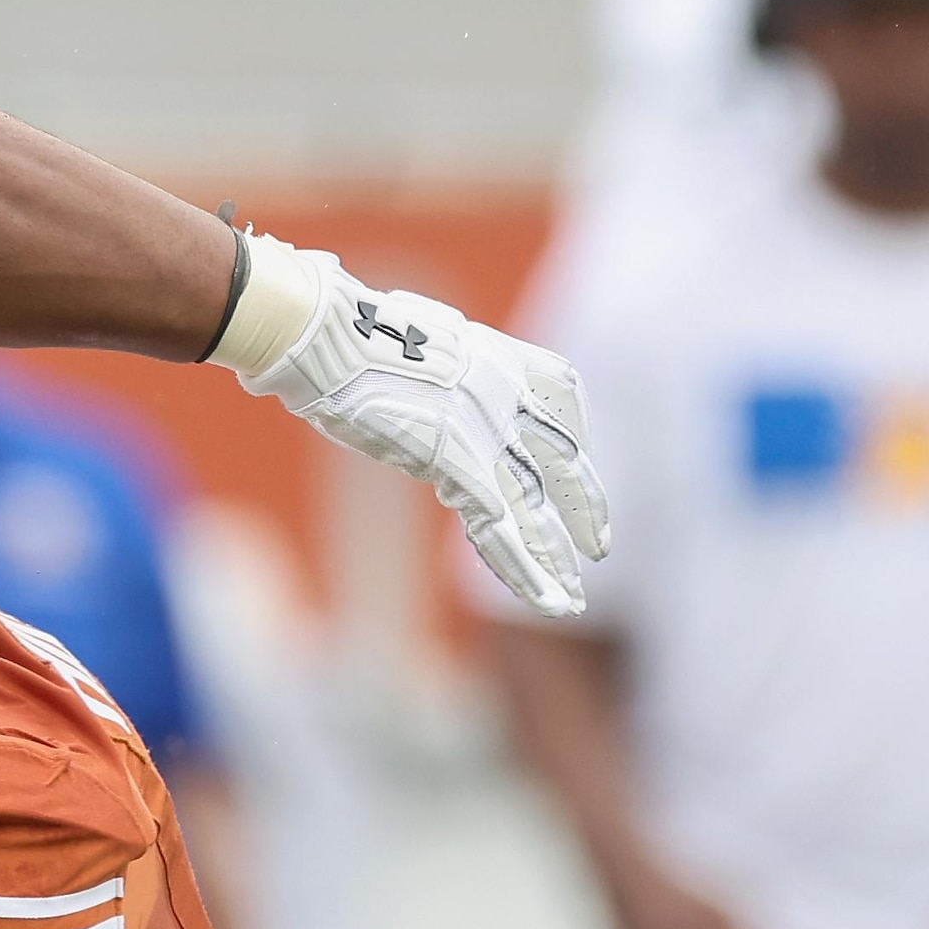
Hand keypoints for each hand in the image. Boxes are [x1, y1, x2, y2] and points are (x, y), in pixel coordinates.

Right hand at [235, 244, 607, 615]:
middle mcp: (504, 393)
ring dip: (554, 558)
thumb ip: (424, 358)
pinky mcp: (457, 462)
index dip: (573, 434)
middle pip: (561, 457)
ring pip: (534, 506)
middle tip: (600, 545)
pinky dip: (522, 569)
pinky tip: (546, 598)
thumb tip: (406, 365)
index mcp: (496, 355)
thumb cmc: (342, 328)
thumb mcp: (404, 333)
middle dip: (584, 506)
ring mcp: (484, 429)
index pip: (562, 392)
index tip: (573, 461)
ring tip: (574, 600)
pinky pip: (499, 529)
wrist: (327, 333)